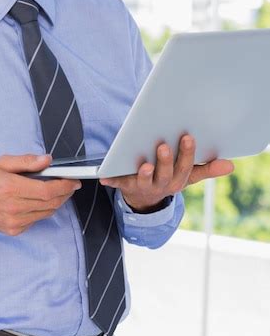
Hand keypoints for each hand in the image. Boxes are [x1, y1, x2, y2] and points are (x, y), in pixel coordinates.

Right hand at [0, 154, 80, 234]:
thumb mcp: (2, 162)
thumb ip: (26, 161)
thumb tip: (47, 160)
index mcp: (11, 188)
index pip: (47, 190)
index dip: (64, 186)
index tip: (74, 181)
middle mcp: (14, 207)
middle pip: (50, 203)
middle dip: (65, 193)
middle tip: (71, 184)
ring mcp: (14, 221)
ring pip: (46, 213)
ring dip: (57, 202)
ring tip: (59, 191)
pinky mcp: (14, 230)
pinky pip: (37, 219)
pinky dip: (44, 209)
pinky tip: (41, 200)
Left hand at [99, 134, 233, 212]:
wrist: (144, 199)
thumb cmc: (168, 178)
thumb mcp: (187, 175)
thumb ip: (207, 169)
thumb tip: (231, 165)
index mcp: (177, 180)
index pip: (184, 168)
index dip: (186, 154)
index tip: (187, 137)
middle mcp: (161, 185)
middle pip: (164, 175)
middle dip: (165, 162)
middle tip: (163, 146)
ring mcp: (142, 186)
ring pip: (143, 181)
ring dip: (143, 174)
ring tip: (144, 165)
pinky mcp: (125, 186)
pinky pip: (118, 183)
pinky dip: (111, 180)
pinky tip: (104, 176)